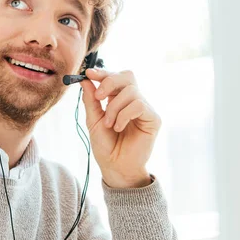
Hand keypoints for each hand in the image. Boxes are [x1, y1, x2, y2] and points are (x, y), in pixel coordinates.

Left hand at [79, 68, 160, 187]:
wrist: (115, 167)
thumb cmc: (106, 146)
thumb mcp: (93, 120)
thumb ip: (90, 100)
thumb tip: (86, 80)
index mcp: (119, 99)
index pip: (115, 77)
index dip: (102, 72)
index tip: (88, 73)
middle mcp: (134, 101)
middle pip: (127, 76)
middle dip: (110, 82)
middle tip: (98, 97)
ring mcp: (145, 109)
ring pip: (131, 91)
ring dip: (114, 107)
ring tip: (109, 124)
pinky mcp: (154, 118)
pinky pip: (139, 105)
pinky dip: (124, 115)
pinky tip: (119, 128)